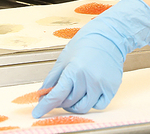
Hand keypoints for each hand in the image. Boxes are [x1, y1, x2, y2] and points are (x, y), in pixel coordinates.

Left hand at [32, 0, 149, 117]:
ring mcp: (101, 85)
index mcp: (74, 70)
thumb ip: (52, 78)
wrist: (110, 36)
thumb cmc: (86, 43)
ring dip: (75, 105)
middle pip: (69, 102)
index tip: (37, 113)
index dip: (45, 106)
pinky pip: (99, 105)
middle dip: (61, 101)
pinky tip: (89, 93)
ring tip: (74, 93)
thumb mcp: (64, 58)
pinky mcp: (111, 88)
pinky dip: (91, 103)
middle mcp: (88, 80)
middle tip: (61, 94)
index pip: (56, 95)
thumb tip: (42, 94)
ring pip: (83, 107)